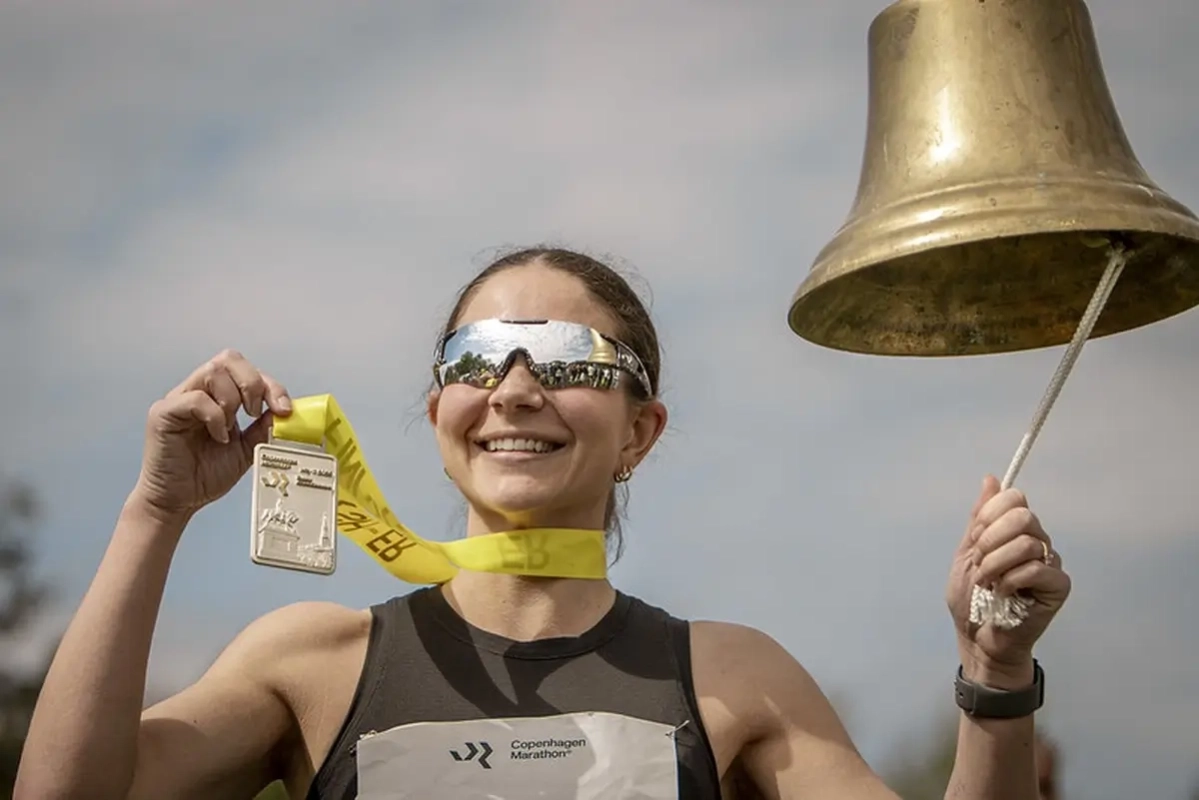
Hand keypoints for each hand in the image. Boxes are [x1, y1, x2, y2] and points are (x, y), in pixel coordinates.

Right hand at [130, 349, 291, 524]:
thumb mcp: (246, 449)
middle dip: (252, 383)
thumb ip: (263, 428)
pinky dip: (214, 416)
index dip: (270, 384)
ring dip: (232, 400)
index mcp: (216, 396)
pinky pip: (195, 399)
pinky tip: (218, 437)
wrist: (178, 502)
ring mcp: (178, 399)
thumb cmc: (204, 474)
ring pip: (213, 372)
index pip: (246, 370)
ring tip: (230, 429)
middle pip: (229, 359)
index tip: (284, 408)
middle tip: (255, 413)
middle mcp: (196, 391)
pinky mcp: (163, 413)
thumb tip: (285, 411)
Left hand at [946, 476, 1070, 683]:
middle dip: (991, 539)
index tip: (975, 539)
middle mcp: (1037, 542)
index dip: (990, 515)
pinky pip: (1035, 568)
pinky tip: (1004, 594)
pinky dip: (1010, 581)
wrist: (978, 639)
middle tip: (980, 562)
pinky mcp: (1059, 586)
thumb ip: (979, 518)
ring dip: (995, 564)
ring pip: (1026, 542)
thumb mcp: (966, 553)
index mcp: (1015, 531)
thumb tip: (991, 479)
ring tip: (988, 583)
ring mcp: (1050, 563)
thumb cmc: (971, 600)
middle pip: (1023, 515)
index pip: (1014, 498)